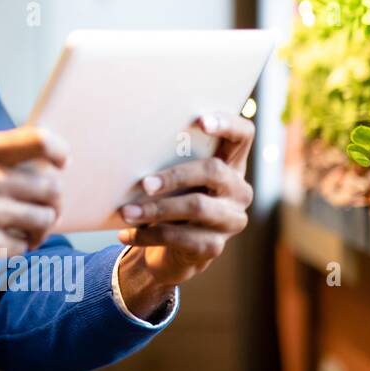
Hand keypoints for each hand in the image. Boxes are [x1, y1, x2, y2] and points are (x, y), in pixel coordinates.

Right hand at [0, 122, 68, 268]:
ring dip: (39, 225)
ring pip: (43, 220)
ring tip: (25, 226)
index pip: (40, 142)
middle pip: (52, 188)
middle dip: (51, 198)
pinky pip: (23, 247)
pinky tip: (1, 241)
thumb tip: (15, 145)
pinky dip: (17, 246)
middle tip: (42, 204)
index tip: (59, 163)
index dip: (59, 152)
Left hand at [116, 112, 254, 287]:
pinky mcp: (215, 246)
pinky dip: (149, 234)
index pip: (243, 136)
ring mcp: (231, 220)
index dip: (228, 124)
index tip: (200, 121)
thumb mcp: (171, 179)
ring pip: (198, 207)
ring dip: (157, 209)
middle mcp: (238, 190)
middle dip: (176, 175)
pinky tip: (127, 233)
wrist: (169, 249)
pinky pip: (181, 238)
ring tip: (126, 212)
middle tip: (144, 183)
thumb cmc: (168, 200)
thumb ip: (165, 162)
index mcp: (229, 165)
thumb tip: (129, 149)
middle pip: (214, 171)